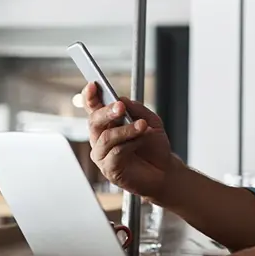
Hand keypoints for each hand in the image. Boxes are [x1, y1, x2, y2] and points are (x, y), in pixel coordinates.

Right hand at [82, 82, 183, 199]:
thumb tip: (121, 99)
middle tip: (120, 106)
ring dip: (125, 130)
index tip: (93, 84)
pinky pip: (116, 153)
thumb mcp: (150, 121)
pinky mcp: (109, 169)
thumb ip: (136, 109)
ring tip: (142, 126)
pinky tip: (141, 139)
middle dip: (107, 112)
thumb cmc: (154, 146)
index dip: (90, 96)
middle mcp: (101, 138)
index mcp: (108, 124)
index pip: (93, 108)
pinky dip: (130, 144)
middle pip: (94, 121)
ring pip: (106, 138)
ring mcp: (103, 154)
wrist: (164, 170)